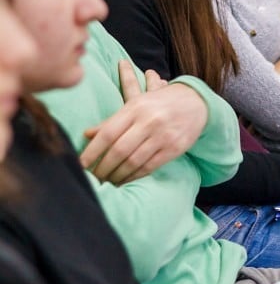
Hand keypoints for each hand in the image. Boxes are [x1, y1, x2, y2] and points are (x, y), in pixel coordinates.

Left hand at [79, 60, 208, 183]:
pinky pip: (149, 167)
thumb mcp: (135, 105)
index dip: (92, 151)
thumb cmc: (158, 103)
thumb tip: (87, 135)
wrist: (195, 101)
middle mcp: (148, 121)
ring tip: (107, 182)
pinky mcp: (174, 148)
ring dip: (117, 175)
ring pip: (133, 161)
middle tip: (93, 178)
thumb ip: (112, 120)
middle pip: (119, 150)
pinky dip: (134, 177)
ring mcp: (163, 135)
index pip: (107, 133)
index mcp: (135, 107)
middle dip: (103, 168)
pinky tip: (124, 180)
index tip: (80, 165)